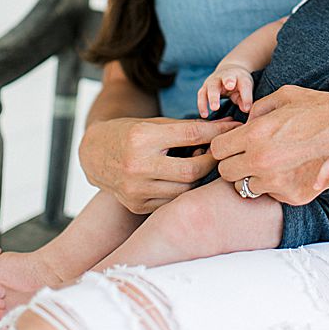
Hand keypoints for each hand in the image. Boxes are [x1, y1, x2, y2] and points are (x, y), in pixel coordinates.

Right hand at [78, 116, 240, 213]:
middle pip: (192, 169)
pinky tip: (185, 178)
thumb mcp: (156, 124)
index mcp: (142, 138)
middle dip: (213, 161)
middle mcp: (137, 165)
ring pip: (185, 188)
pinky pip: (172, 200)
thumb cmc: (131, 133)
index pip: (192, 135)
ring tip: (202, 163)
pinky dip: (183, 189)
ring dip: (199, 176)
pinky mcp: (136, 205)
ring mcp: (135, 189)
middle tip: (221, 152)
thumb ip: (190, 128)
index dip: (218, 132)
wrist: (93, 153)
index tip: (234, 127)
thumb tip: (229, 125)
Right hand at [197, 65, 253, 116]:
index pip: (245, 84)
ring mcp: (214, 80)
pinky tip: (204, 115)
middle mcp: (227, 75)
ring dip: (213, 97)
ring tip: (215, 108)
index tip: (247, 108)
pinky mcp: (205, 87)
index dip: (246, 96)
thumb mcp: (245, 89)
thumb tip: (245, 110)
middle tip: (230, 88)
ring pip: (212, 86)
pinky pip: (202, 95)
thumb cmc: (239, 83)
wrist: (228, 71)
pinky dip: (202, 104)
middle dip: (228, 82)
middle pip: (227, 78)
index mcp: (240, 76)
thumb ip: (245, 99)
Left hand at [210, 84, 328, 205]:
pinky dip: (277, 185)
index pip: (216, 149)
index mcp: (255, 134)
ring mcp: (276, 182)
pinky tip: (292, 170)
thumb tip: (245, 122)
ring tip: (274, 163)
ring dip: (254, 176)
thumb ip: (258, 109)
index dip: (226, 145)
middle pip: (225, 172)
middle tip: (253, 154)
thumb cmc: (321, 109)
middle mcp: (261, 161)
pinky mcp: (292, 196)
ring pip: (245, 187)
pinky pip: (271, 195)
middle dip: (235, 162)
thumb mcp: (286, 95)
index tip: (237, 143)